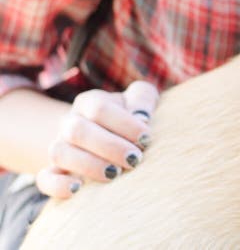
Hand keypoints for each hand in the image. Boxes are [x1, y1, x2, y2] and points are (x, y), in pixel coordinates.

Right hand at [35, 81, 158, 197]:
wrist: (108, 134)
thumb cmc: (131, 115)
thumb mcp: (140, 99)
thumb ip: (143, 99)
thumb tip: (142, 117)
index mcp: (90, 102)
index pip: (99, 108)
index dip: (124, 123)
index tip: (146, 138)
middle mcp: (70, 122)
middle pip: (77, 130)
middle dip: (109, 147)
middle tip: (134, 159)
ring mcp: (60, 147)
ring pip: (60, 154)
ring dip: (88, 166)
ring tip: (115, 174)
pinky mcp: (54, 171)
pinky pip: (44, 178)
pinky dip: (58, 185)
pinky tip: (79, 188)